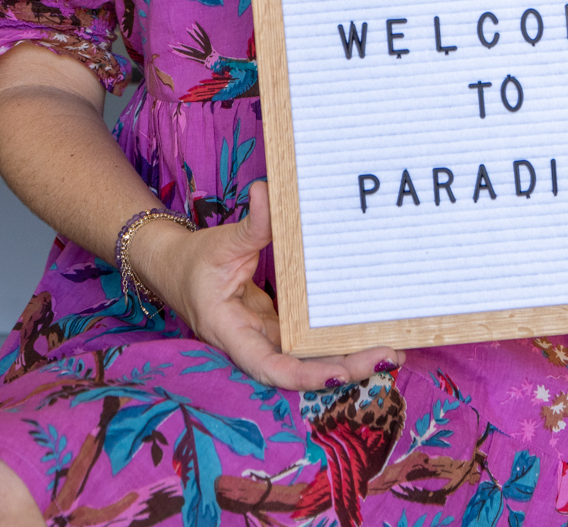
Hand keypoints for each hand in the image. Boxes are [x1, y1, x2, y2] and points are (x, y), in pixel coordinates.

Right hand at [128, 180, 401, 390]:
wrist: (176, 270)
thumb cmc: (194, 261)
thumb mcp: (220, 243)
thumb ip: (249, 226)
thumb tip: (265, 193)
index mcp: (231, 331)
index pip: (270, 366)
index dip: (304, 375)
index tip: (339, 373)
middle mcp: (254, 343)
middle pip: (301, 368)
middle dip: (345, 368)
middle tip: (388, 356)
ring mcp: (269, 337)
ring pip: (310, 357)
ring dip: (349, 357)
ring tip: (391, 349)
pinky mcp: (280, 326)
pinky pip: (310, 340)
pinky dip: (338, 339)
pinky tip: (370, 333)